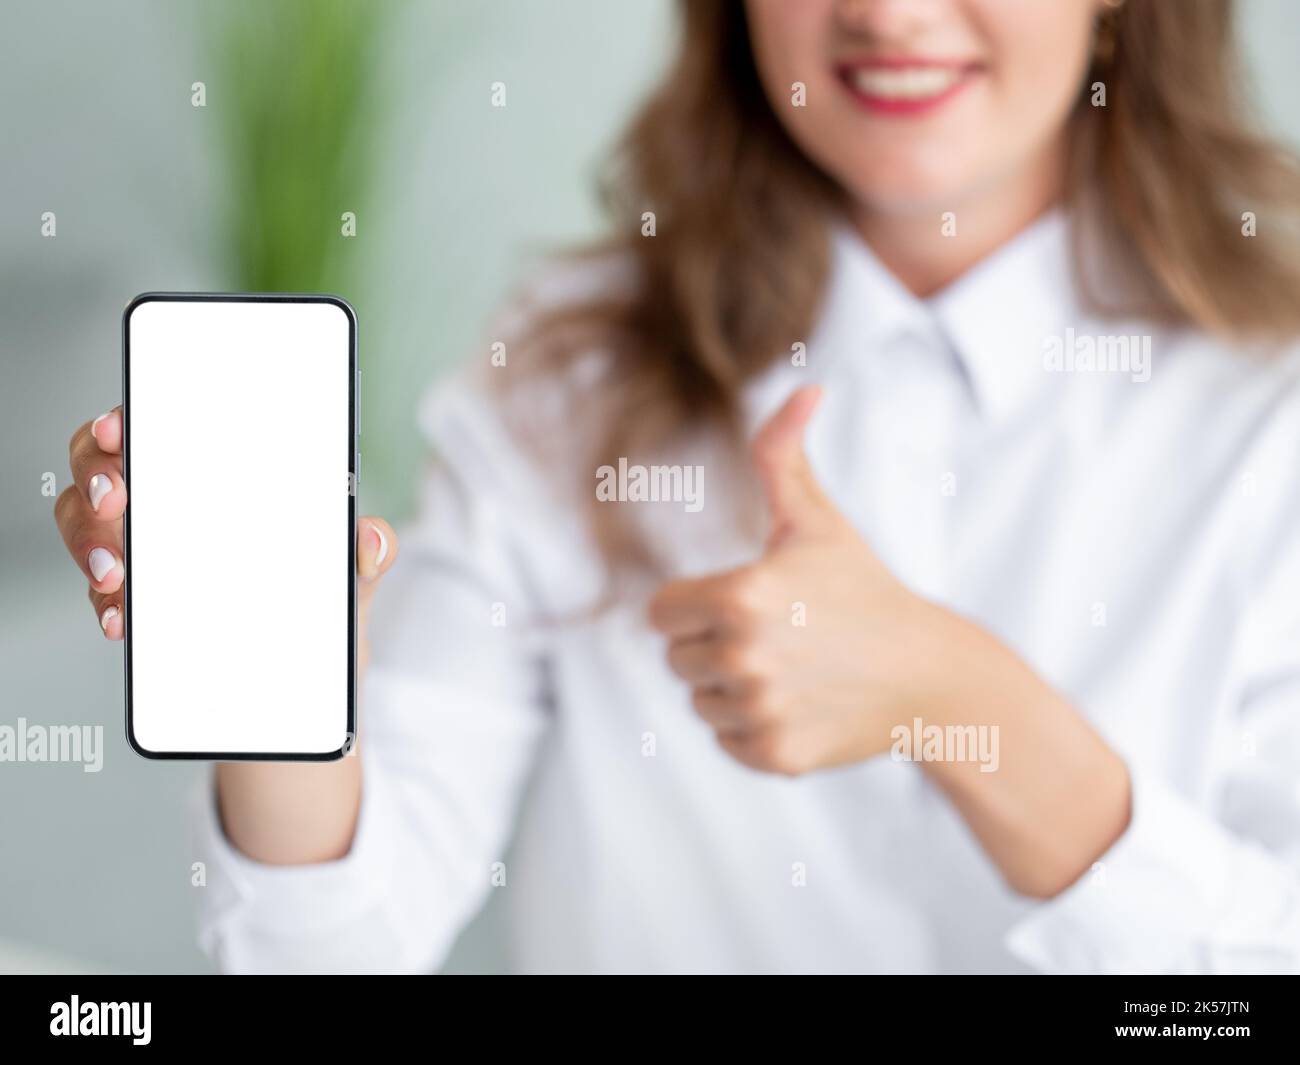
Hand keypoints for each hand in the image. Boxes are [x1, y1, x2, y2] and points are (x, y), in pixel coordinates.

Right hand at [54, 406, 397, 673]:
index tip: (121, 427)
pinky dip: (104, 603)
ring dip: (89, 541)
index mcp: (222, 476)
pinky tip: (120, 619)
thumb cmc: (321, 605)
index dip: (128, 418)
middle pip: (104, 466)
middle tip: (115, 500)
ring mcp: (146, 550)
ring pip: (88, 523)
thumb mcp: (351, 576)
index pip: (162, 426)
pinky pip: (100, 592)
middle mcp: (173, 502)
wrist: (307, 680)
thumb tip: (374, 538)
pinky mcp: (136, 601)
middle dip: (97, 477)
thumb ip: (367, 553)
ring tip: (116, 573)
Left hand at [649, 386, 940, 775]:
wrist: (927, 674)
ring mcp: (760, 711)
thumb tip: (806, 386)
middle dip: (715, 645)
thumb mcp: (817, 520)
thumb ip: (784, 453)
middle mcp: (743, 657)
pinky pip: (727, 740)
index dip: (695, 605)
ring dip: (733, 688)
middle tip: (779, 636)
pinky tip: (801, 704)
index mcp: (740, 596)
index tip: (743, 601)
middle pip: (677, 658)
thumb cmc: (863, 589)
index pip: (661, 613)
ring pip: (700, 701)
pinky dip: (754, 727)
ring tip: (792, 670)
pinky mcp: (776, 756)